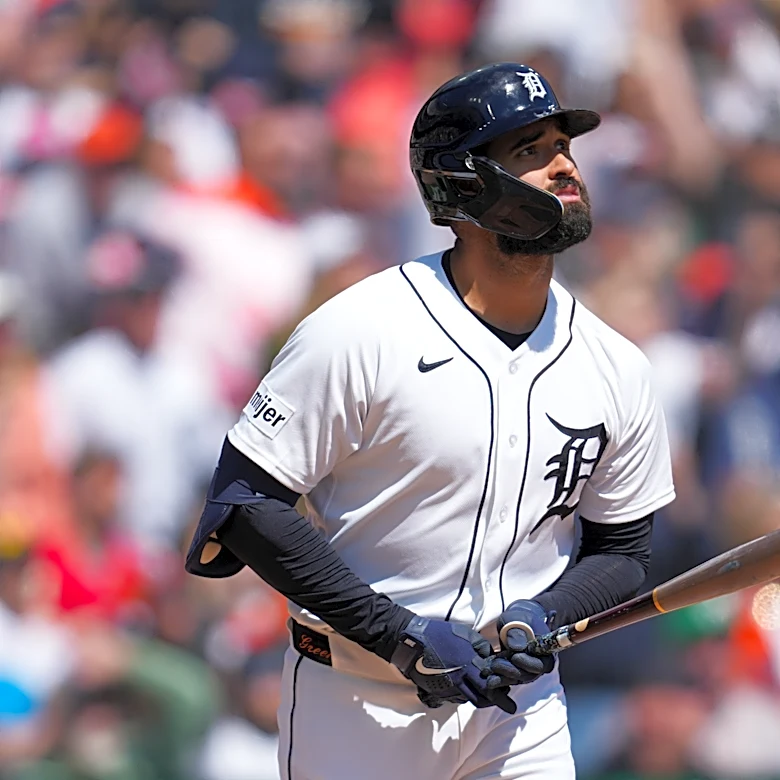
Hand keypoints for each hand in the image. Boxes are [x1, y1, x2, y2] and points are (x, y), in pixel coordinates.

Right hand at [390, 616, 515, 713]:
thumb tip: (491, 657)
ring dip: (478, 696)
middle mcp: (459, 682)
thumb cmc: (439, 634)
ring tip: (482, 688)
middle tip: (501, 700)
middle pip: (482, 700)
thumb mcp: (465, 633)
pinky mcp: (438, 691)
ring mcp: (448, 688)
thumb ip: (481, 646)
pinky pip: (455, 697)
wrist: (412, 642)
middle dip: (493, 702)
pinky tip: (464, 684)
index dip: (502, 698)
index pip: (490, 689)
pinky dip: (464, 693)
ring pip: (469, 699)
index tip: (511, 704)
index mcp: (468, 667)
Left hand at [484, 600, 555, 688]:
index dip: (529, 663)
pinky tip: (487, 678)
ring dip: (502, 677)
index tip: (515, 657)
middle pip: (529, 674)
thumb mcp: (517, 621)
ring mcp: (527, 670)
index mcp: (545, 650)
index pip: (541, 663)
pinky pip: (509, 679)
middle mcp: (539, 664)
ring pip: (517, 679)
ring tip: (487, 672)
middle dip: (511, 671)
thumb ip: (517, 633)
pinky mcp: (516, 673)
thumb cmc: (519, 619)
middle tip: (495, 665)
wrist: (515, 623)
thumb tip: (517, 647)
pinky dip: (498, 678)